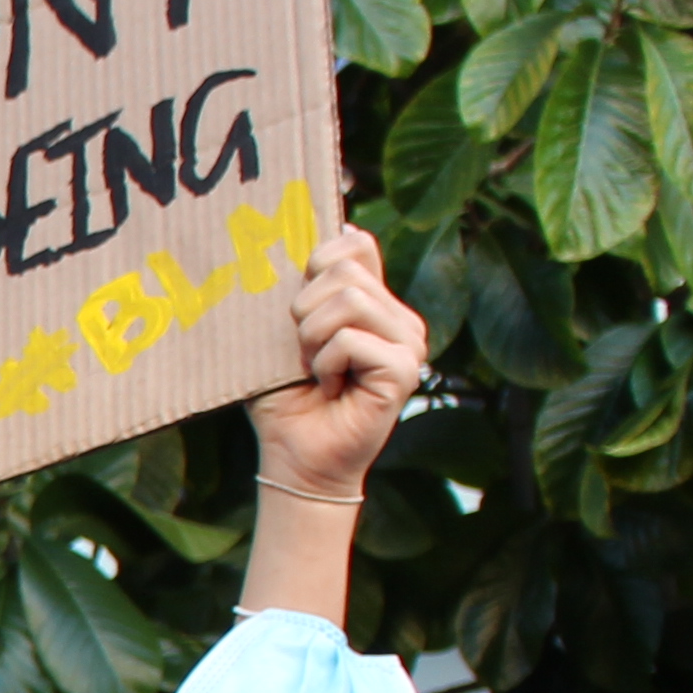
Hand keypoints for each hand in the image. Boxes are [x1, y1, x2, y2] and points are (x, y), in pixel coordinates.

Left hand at [256, 219, 424, 505]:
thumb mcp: (283, 333)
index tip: (298, 308)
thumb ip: (298, 288)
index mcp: (376, 303)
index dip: (316, 262)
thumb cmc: (284, 397)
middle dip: (304, 310)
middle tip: (304, 352)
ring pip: (348, 300)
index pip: (355, 244)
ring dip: (312, 339)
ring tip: (316, 370)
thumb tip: (303, 235)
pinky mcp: (405, 370)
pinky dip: (325, 364)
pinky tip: (330, 388)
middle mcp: (401, 319)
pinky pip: (351, 339)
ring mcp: (410, 344)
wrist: (294, 457)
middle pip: (345, 270)